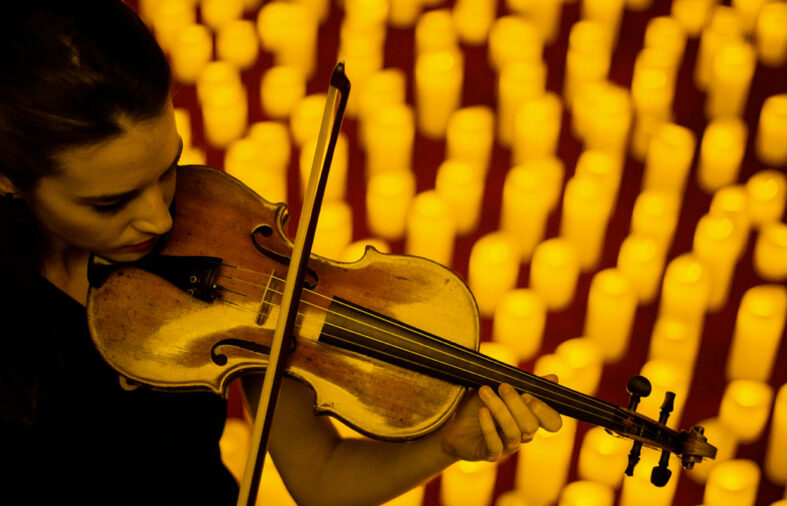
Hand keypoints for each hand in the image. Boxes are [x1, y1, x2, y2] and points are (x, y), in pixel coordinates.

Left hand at [439, 376, 562, 461]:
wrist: (453, 426)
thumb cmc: (479, 405)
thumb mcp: (498, 390)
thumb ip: (524, 384)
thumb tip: (554, 378)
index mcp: (530, 419)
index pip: (553, 422)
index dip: (545, 410)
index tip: (528, 393)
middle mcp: (523, 435)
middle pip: (531, 426)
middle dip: (517, 404)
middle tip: (502, 386)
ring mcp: (507, 447)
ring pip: (514, 433)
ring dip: (499, 410)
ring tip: (484, 391)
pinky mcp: (490, 455)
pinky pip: (494, 445)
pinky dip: (488, 427)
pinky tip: (481, 411)